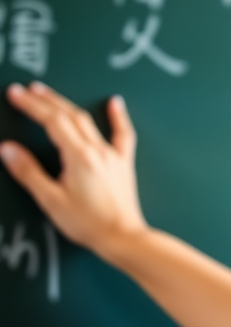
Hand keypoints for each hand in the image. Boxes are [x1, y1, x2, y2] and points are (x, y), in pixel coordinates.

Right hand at [0, 82, 146, 261]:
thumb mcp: (51, 200)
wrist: (123, 237)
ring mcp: (113, 155)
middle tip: (26, 89)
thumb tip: (8, 149)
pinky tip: (115, 103)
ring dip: (68, 105)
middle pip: (70, 116)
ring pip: (89, 122)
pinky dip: (118, 117)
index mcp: (79, 157)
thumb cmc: (87, 223)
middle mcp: (98, 150)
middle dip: (46, 100)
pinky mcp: (123, 164)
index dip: (32, 105)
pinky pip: (123, 135)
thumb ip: (29, 172)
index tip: (15, 94)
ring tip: (49, 94)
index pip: (53, 121)